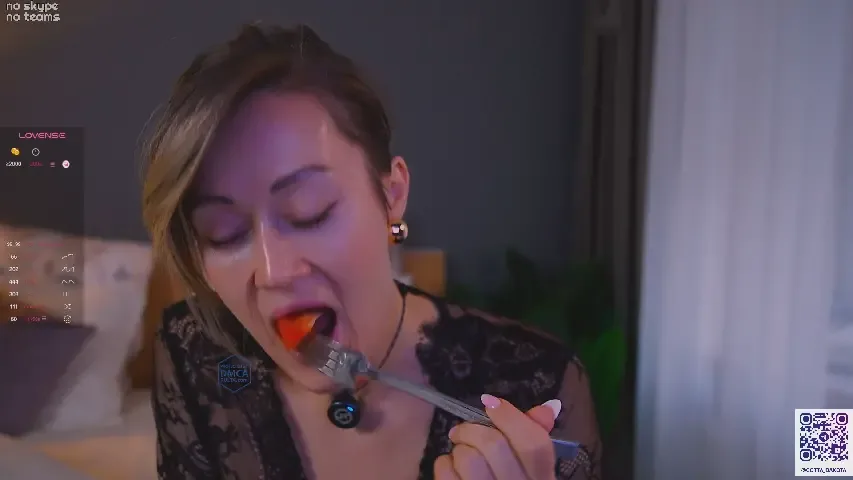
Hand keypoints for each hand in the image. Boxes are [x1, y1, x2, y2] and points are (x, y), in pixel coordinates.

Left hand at [434, 394, 561, 479]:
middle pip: (496, 445)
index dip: (511, 416)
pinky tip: (451, 469)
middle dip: (472, 430)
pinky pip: (447, 474)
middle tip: (461, 432)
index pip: (535, 443)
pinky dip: (444, 465)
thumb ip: (536, 439)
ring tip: (459, 454)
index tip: (490, 404)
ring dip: (459, 450)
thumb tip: (548, 407)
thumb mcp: (530, 472)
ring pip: (469, 459)